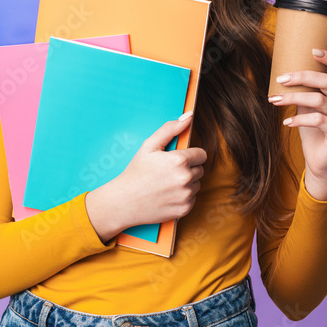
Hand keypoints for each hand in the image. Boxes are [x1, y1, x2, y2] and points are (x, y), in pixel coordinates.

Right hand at [86, 112, 205, 240]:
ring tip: (167, 183)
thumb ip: (170, 129)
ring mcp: (186, 196)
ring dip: (187, 183)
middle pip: (200, 169)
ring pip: (197, 184)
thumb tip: (189, 116)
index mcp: (179, 161)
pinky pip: (192, 198)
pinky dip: (183, 197)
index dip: (190, 155)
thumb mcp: (149, 146)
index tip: (178, 159)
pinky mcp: (185, 209)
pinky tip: (168, 195)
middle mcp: (185, 179)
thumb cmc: (136, 171)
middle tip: (168, 172)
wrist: (124, 202)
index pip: (202, 154)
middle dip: (188, 168)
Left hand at [268, 49, 326, 199]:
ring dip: (293, 98)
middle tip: (280, 78)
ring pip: (318, 100)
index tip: (312, 50)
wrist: (319, 160)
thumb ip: (303, 90)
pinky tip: (286, 121)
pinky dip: (298, 119)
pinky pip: (317, 120)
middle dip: (301, 77)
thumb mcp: (306, 106)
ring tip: (274, 99)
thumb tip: (283, 72)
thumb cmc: (311, 129)